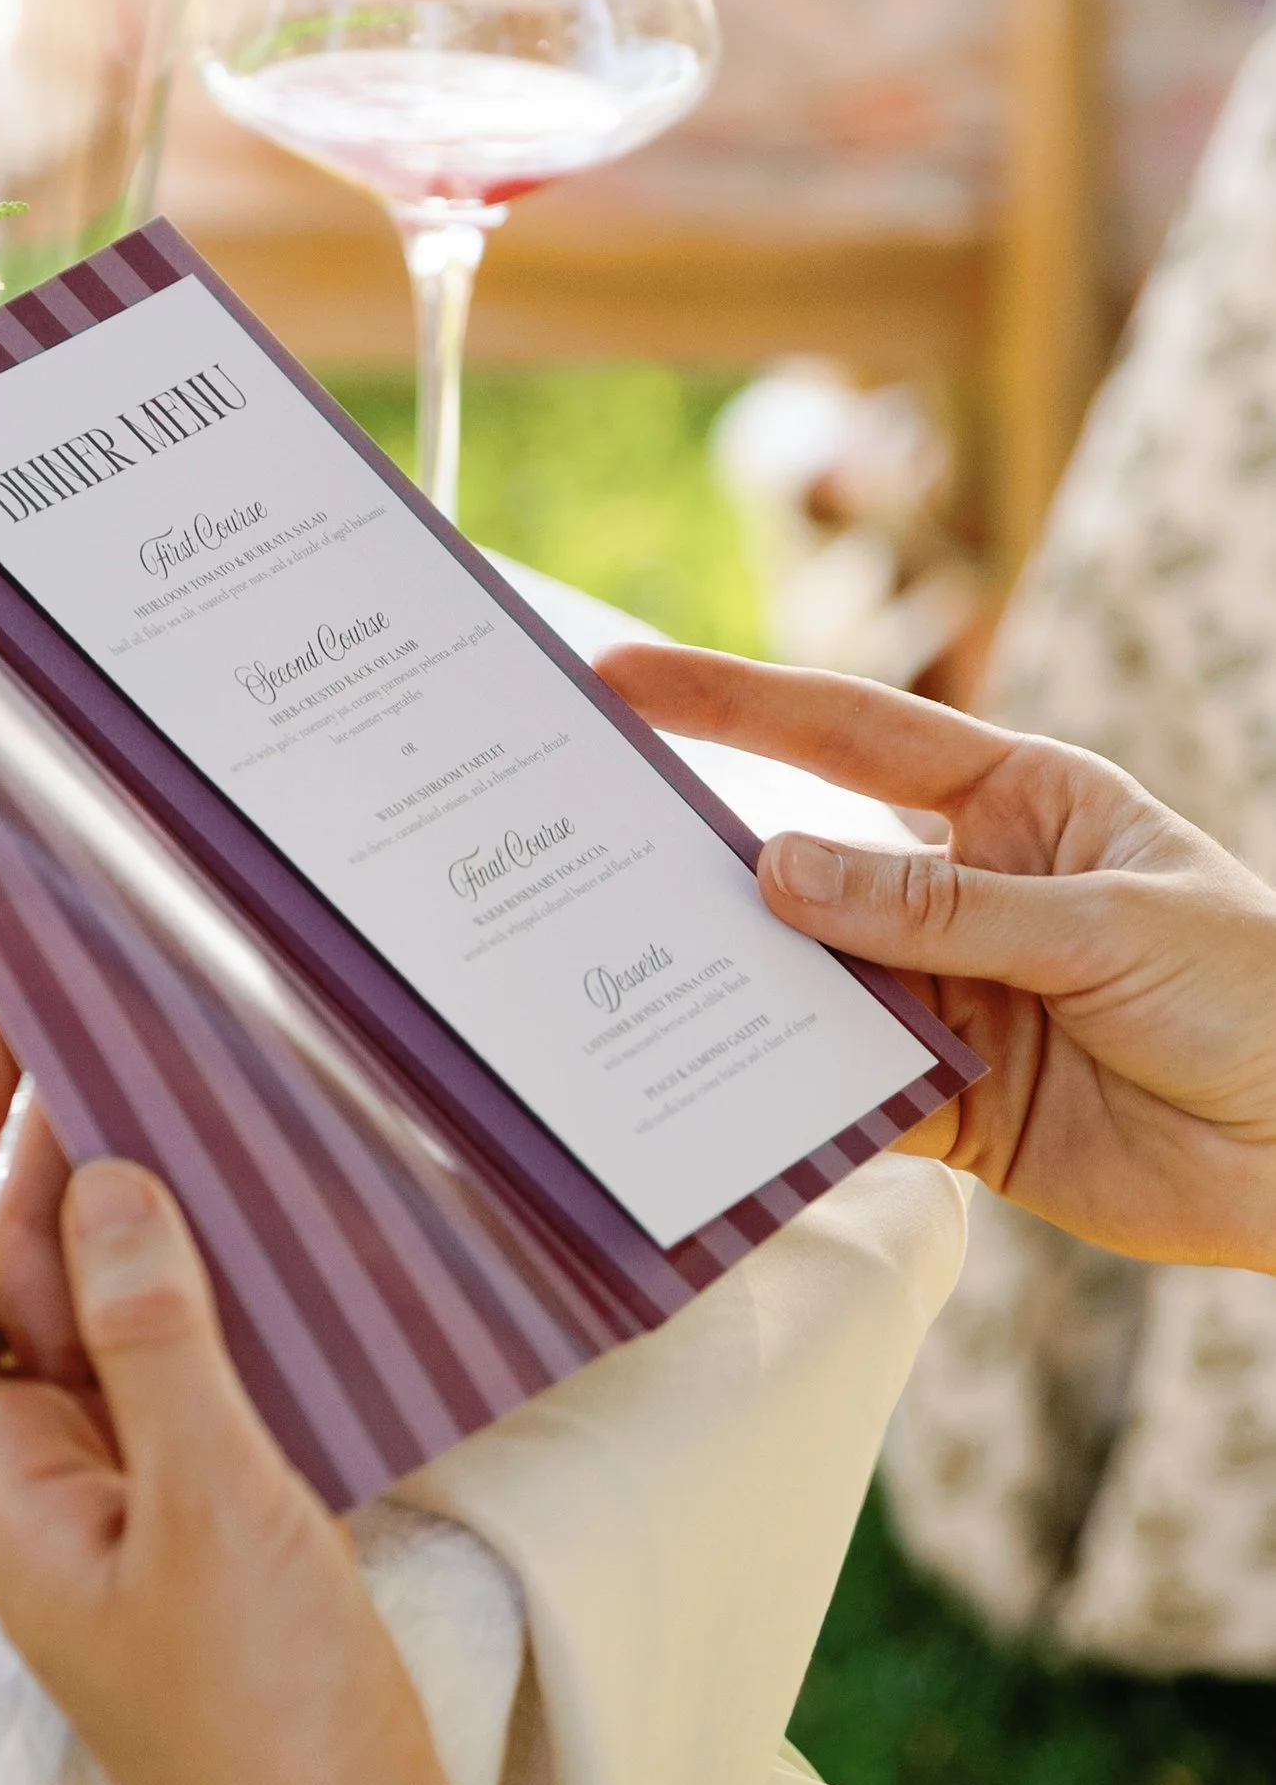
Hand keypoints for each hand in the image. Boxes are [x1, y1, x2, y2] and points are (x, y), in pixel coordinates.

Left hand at [0, 1002, 478, 1784]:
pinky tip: (263, 1225)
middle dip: (44, 1141)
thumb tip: (104, 1180)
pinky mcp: (201, 1521)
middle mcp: (36, 1475)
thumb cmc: (261, 1728)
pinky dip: (204, 1287)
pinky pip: (177, 1368)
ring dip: (131, 1206)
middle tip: (113, 1013)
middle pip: (6, 1270)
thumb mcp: (210, 1505)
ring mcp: (120, 1498)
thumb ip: (156, 1333)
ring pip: (99, 1311)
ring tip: (187, 1081)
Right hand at [598, 643, 1275, 1269]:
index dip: (730, 702)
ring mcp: (948, 999)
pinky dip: (781, 1097)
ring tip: (622, 972)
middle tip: (577, 841)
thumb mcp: (1109, 929)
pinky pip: (839, 1092)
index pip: (850, 734)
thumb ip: (940, 908)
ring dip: (731, 984)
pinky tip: (714, 1092)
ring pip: (806, 982)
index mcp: (1016, 804)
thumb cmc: (1260, 1000)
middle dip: (697, 852)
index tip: (621, 681)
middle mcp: (964, 893)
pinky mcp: (946, 1103)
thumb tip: (775, 868)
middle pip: (805, 860)